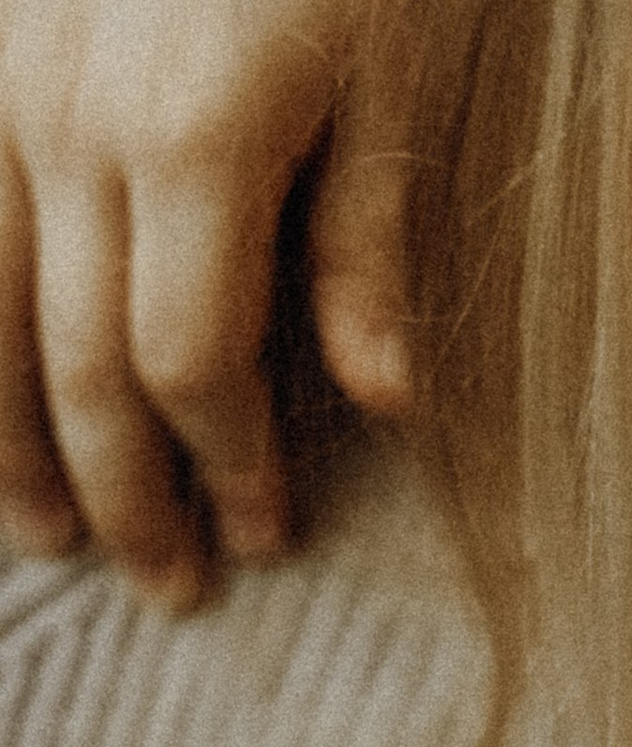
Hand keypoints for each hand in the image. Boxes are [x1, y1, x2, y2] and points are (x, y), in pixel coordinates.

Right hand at [0, 0, 411, 608]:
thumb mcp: (395, 75)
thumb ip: (369, 240)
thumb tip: (383, 403)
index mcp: (195, 144)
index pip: (190, 366)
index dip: (225, 468)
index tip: (265, 539)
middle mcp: (76, 123)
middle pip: (80, 358)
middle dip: (124, 488)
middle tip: (165, 588)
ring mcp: (10, 83)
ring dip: (10, 431)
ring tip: (46, 531)